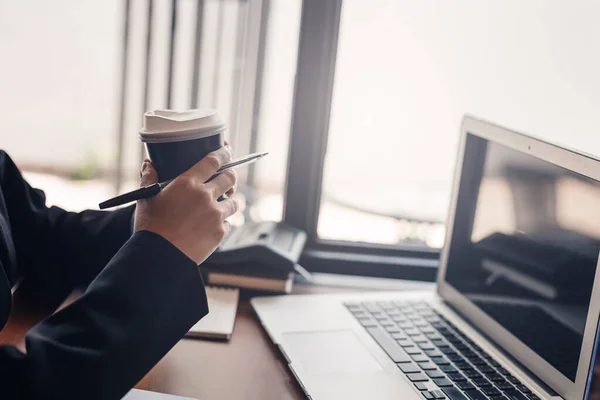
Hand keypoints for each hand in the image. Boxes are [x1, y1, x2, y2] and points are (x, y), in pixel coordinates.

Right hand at [134, 146, 239, 263]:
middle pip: (230, 178)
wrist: (159, 257)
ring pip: (234, 202)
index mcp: (188, 183)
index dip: (224, 153)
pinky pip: (228, 223)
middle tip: (228, 178)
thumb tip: (148, 164)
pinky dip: (222, 223)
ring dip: (230, 201)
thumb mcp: (146, 199)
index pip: (213, 161)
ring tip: (223, 204)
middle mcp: (205, 196)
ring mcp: (215, 214)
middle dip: (231, 176)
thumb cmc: (150, 227)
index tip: (227, 150)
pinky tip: (213, 225)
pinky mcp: (220, 232)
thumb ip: (149, 178)